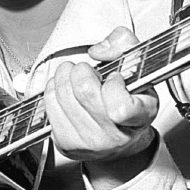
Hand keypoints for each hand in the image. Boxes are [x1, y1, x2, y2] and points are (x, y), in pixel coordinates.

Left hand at [44, 27, 158, 189]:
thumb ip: (125, 46)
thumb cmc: (130, 101)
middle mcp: (115, 136)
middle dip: (82, 70)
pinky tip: (66, 90)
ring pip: (63, 95)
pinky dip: (54, 89)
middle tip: (87, 70)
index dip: (114, 84)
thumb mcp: (139, 70)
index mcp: (140, 117)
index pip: (122, 108)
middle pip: (84, 91)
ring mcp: (89, 143)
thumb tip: (97, 51)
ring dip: (65, 76)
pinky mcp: (66, 143)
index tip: (115, 77)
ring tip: (75, 76)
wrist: (119, 141)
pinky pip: (49, 104)